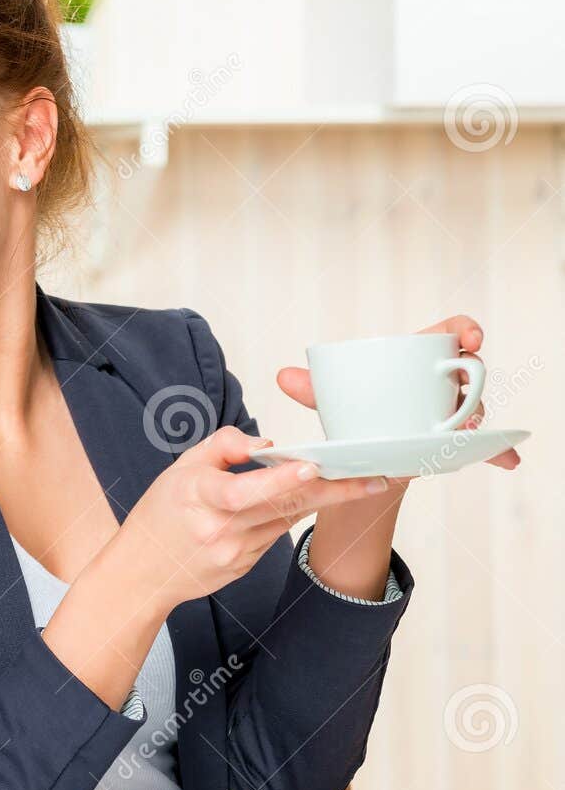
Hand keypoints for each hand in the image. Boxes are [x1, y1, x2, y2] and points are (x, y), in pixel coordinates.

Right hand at [111, 425, 391, 616]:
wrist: (141, 575)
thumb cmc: (160, 514)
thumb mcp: (180, 469)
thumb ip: (222, 447)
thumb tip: (266, 444)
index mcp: (198, 498)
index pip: (244, 490)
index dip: (279, 479)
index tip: (311, 466)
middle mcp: (220, 530)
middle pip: (283, 505)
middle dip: (334, 490)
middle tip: (375, 477)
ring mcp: (235, 554)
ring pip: (288, 517)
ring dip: (324, 498)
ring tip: (363, 479)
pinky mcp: (245, 566)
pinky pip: (276, 531)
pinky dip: (293, 511)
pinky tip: (311, 497)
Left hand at [276, 315, 520, 474]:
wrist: (370, 450)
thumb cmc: (359, 411)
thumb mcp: (336, 400)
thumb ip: (312, 389)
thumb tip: (282, 377)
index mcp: (422, 359)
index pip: (453, 332)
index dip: (466, 329)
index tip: (470, 339)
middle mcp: (445, 382)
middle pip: (471, 373)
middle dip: (474, 383)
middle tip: (462, 398)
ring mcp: (455, 411)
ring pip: (477, 409)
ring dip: (477, 419)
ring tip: (463, 432)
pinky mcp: (458, 441)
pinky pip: (486, 446)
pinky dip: (498, 453)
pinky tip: (508, 461)